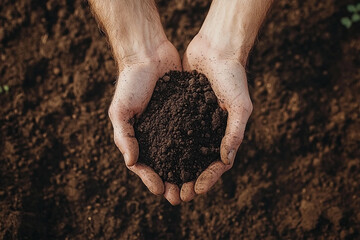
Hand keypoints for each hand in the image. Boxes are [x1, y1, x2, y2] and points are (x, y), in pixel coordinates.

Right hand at [108, 41, 182, 204]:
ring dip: (186, 172)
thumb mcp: (121, 110)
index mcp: (138, 137)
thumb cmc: (131, 82)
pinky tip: (206, 160)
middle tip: (180, 197)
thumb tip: (131, 163)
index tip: (162, 190)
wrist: (149, 55)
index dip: (151, 180)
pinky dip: (197, 150)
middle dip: (171, 182)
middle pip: (164, 165)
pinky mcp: (186, 114)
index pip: (144, 166)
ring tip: (194, 186)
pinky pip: (193, 135)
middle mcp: (155, 135)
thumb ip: (124, 137)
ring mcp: (171, 126)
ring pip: (180, 155)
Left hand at [180, 35, 252, 200]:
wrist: (217, 48)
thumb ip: (235, 131)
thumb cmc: (233, 76)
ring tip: (164, 183)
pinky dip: (166, 146)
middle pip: (198, 162)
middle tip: (177, 196)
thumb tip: (226, 160)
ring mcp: (194, 120)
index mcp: (225, 132)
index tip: (195, 191)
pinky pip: (173, 131)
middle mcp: (209, 130)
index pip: (217, 163)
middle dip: (188, 180)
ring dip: (175, 168)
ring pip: (184, 150)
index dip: (208, 179)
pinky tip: (155, 156)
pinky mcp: (181, 109)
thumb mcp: (239, 104)